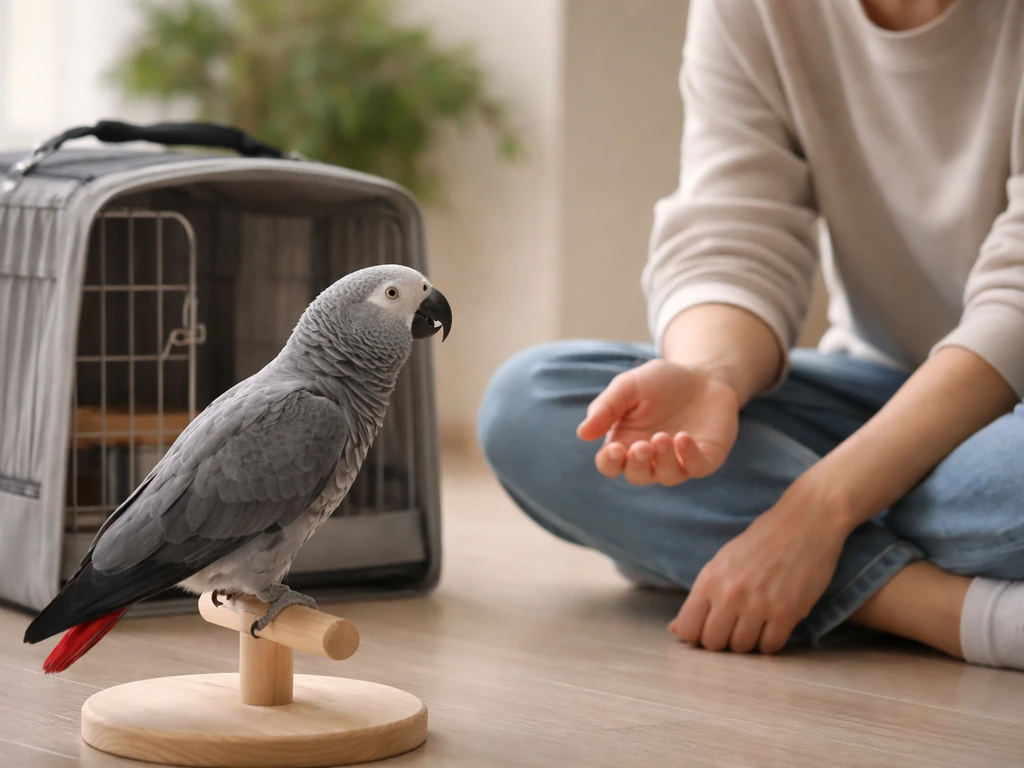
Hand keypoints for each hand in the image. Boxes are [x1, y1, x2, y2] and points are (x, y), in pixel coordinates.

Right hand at [576, 359, 740, 485]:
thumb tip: (582, 434)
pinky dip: (689, 457)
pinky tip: (683, 438)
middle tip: (641, 445)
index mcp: (626, 442)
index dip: (609, 463)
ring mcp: (679, 460)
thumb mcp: (629, 386)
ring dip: (663, 461)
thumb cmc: (661, 382)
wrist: (703, 374)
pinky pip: (696, 467)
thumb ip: (606, 407)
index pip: (610, 465)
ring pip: (667, 476)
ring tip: (662, 438)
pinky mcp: (705, 457)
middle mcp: (651, 457)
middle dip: (637, 465)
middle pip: (637, 476)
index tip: (614, 448)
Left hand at [668, 479, 848, 653]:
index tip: (706, 631)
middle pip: (713, 643)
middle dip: (721, 640)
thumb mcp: (722, 560)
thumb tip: (677, 630)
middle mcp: (729, 594)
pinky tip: (771, 626)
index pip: (688, 628)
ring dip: (747, 641)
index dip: (695, 635)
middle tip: (733, 627)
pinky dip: (769, 642)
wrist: (804, 523)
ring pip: (741, 648)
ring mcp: (758, 605)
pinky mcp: (787, 613)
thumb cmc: (761, 540)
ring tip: (754, 624)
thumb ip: (700, 596)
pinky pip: (770, 647)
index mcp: (709, 579)